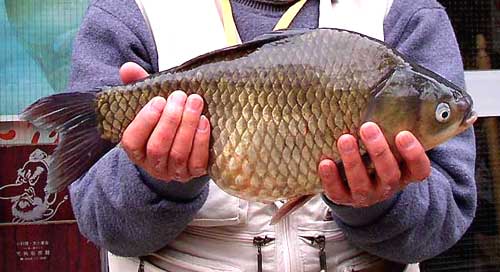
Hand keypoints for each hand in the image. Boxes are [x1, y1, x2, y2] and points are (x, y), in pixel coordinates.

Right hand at [119, 62, 210, 181]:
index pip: (132, 141)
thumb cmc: (166, 119)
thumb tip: (128, 68)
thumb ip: (138, 85)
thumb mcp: (151, 103)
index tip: (159, 100)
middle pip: (158, 148)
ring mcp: (174, 172)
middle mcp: (153, 164)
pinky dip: (201, 141)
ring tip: (195, 102)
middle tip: (180, 96)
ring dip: (187, 126)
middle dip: (170, 120)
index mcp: (136, 149)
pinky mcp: (194, 173)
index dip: (144, 121)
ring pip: (178, 154)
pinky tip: (204, 122)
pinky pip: (197, 163)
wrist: (188, 143)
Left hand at [319, 122, 430, 206]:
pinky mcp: (344, 199)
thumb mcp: (389, 147)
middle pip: (388, 173)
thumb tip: (385, 95)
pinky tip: (325, 162)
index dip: (414, 155)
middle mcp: (387, 186)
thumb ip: (391, 130)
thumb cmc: (376, 157)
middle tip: (367, 127)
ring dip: (353, 161)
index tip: (403, 134)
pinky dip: (330, 178)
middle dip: (378, 151)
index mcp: (405, 173)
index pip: (419, 169)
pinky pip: (337, 192)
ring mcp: (366, 195)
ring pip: (362, 183)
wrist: (357, 187)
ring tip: (345, 139)